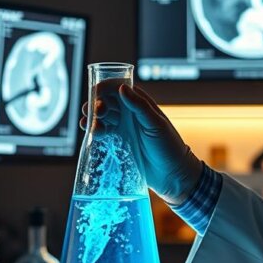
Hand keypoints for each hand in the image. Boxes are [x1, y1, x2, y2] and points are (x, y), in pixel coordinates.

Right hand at [81, 84, 201, 204]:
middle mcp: (130, 113)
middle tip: (95, 112)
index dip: (105, 88)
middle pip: (107, 102)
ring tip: (91, 125)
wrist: (172, 174)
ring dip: (93, 118)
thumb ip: (139, 106)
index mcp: (140, 103)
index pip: (119, 88)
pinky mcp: (119, 142)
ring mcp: (124, 128)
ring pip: (102, 117)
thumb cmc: (169, 146)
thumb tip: (122, 88)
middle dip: (96, 104)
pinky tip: (91, 133)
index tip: (95, 92)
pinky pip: (103, 132)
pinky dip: (95, 130)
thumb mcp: (155, 124)